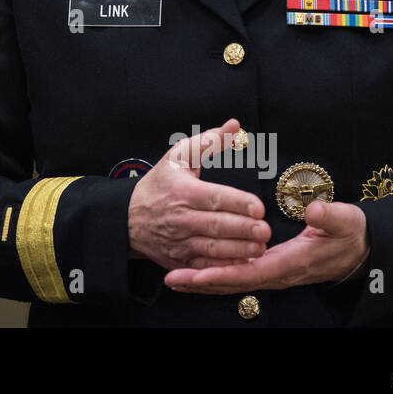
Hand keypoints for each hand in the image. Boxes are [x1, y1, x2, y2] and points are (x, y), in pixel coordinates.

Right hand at [129, 118, 270, 269]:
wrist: (127, 218)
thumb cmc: (158, 185)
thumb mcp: (178, 157)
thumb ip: (208, 141)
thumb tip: (235, 126)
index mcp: (182, 191)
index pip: (214, 197)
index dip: (237, 202)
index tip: (258, 206)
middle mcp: (180, 218)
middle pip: (216, 225)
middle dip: (242, 228)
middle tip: (265, 229)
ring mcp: (179, 242)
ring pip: (212, 248)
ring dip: (238, 249)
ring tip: (260, 247)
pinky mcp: (180, 261)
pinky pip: (204, 266)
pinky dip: (223, 267)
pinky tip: (242, 263)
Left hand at [164, 199, 369, 292]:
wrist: (360, 251)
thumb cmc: (351, 234)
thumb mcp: (347, 221)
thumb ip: (330, 216)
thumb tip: (315, 209)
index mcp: (292, 261)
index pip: (252, 271)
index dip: (224, 274)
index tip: (198, 274)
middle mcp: (278, 273)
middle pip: (235, 282)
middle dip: (203, 282)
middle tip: (172, 279)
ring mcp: (273, 273)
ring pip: (234, 281)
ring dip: (204, 281)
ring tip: (174, 278)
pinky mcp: (270, 268)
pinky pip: (239, 276)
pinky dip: (216, 277)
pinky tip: (196, 274)